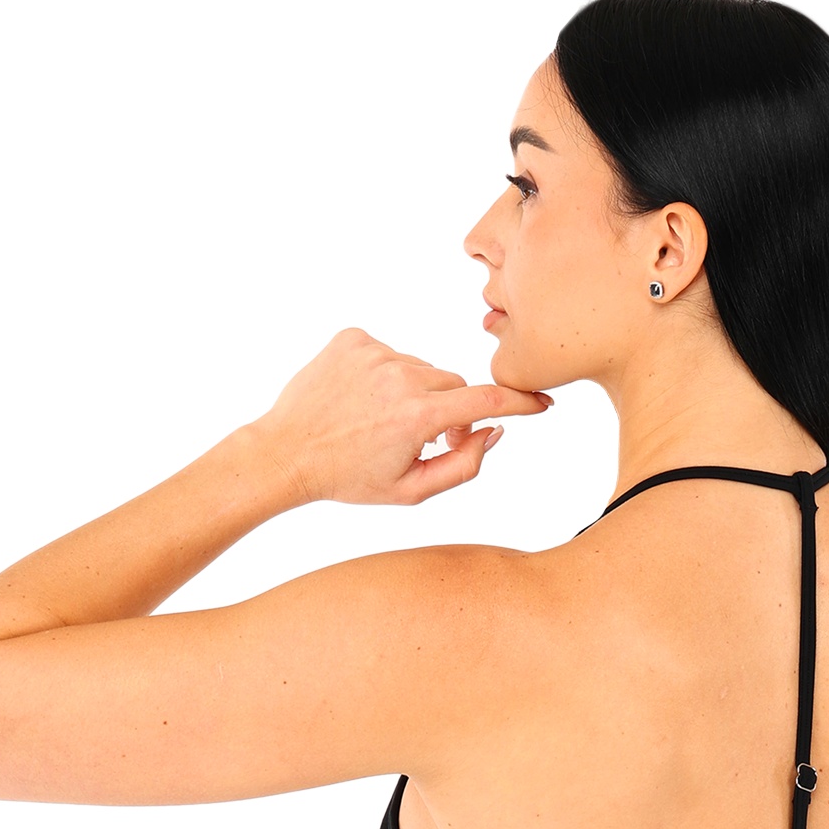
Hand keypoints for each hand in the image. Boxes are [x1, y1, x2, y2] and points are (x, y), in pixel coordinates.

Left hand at [250, 327, 552, 506]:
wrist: (286, 453)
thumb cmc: (349, 478)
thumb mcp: (412, 491)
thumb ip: (464, 465)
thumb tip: (494, 432)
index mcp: (417, 417)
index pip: (486, 401)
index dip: (520, 403)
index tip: (542, 402)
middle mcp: (399, 376)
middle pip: (453, 385)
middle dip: (449, 409)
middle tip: (424, 437)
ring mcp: (374, 352)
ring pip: (422, 368)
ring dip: (415, 392)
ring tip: (381, 419)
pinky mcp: (352, 338)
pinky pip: (390, 353)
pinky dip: (386, 374)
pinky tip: (363, 398)